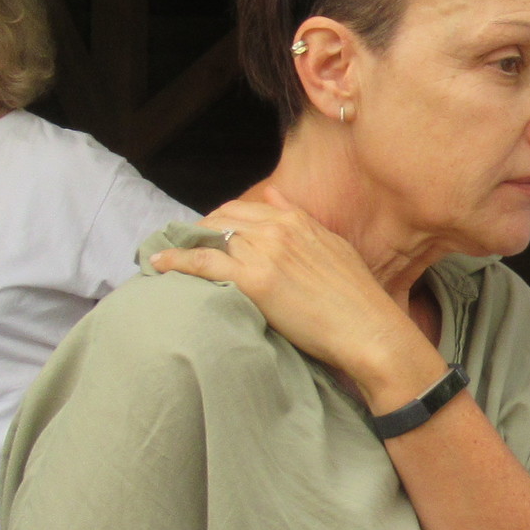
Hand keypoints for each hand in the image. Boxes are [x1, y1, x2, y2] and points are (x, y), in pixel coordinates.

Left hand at [151, 186, 443, 409]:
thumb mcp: (334, 250)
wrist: (370, 330)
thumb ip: (303, 225)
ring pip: (210, 236)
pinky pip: (202, 263)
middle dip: (199, 231)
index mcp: (299, 222)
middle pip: (222, 219)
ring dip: (184, 244)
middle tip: (183, 247)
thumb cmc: (358, 302)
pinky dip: (176, 260)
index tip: (208, 234)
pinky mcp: (254, 280)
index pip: (245, 208)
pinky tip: (158, 264)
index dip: (221, 220)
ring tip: (165, 256)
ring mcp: (265, 252)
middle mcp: (280, 230)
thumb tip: (275, 199)